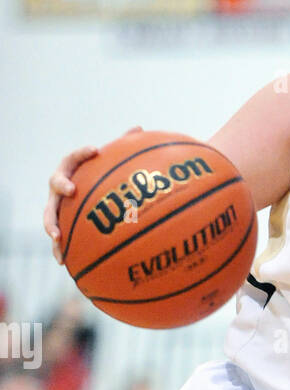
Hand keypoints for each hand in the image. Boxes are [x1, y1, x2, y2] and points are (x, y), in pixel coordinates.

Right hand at [44, 127, 142, 262]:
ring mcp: (57, 206)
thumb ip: (121, 147)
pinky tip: (63, 261)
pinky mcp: (59, 225)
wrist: (83, 198)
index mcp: (71, 170)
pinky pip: (56, 238)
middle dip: (62, 186)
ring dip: (52, 224)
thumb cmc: (98, 179)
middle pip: (55, 184)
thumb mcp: (109, 165)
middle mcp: (60, 187)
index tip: (95, 149)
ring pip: (49, 214)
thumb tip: (140, 128)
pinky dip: (58, 249)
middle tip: (72, 191)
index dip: (82, 153)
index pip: (73, 158)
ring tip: (57, 236)